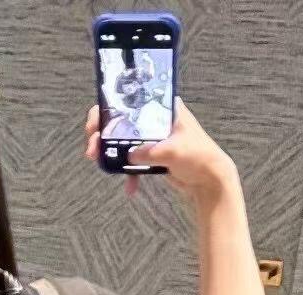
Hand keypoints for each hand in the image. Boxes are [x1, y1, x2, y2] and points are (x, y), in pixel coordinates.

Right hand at [86, 99, 235, 200]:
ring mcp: (153, 137)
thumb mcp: (172, 151)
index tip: (97, 120)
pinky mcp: (152, 156)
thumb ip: (148, 152)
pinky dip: (129, 173)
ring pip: (124, 140)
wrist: (210, 181)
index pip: (132, 99)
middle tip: (91, 144)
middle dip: (103, 131)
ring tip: (96, 159)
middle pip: (122, 119)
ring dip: (109, 151)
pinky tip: (130, 187)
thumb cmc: (199, 157)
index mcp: (163, 107)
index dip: (110, 107)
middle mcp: (155, 118)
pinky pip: (133, 161)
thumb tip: (128, 156)